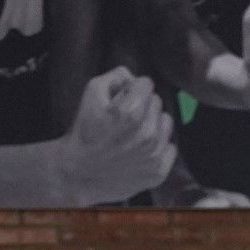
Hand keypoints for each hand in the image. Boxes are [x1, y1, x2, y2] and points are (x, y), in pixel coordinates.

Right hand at [61, 68, 175, 203]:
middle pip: (157, 102)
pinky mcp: (158, 171)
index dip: (134, 88)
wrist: (79, 173)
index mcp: (130, 111)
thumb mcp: (91, 93)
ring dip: (154, 124)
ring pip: (166, 124)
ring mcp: (154, 154)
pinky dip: (159, 147)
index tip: (124, 98)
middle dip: (143, 105)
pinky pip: (170, 148)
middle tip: (127, 118)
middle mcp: (147, 133)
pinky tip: (141, 150)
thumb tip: (134, 77)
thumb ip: (115, 77)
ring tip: (135, 133)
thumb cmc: (84, 130)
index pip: (147, 84)